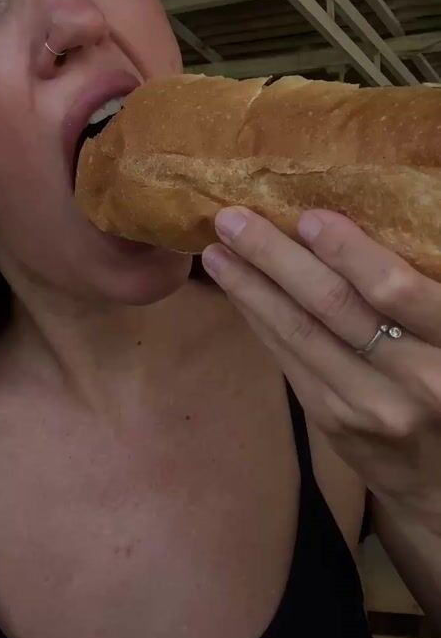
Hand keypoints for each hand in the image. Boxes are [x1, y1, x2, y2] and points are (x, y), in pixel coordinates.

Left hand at [202, 207, 440, 521]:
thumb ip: (419, 294)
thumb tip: (351, 226)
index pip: (395, 292)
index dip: (349, 252)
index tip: (308, 216)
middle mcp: (414, 379)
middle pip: (333, 307)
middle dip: (276, 257)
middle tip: (232, 219)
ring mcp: (368, 406)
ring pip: (301, 334)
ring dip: (251, 288)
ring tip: (217, 250)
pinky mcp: (333, 420)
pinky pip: (289, 360)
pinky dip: (261, 320)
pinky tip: (238, 291)